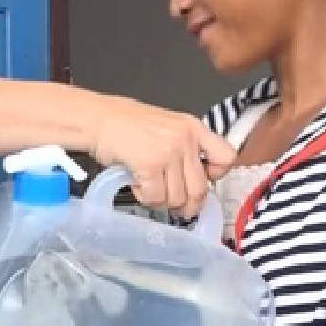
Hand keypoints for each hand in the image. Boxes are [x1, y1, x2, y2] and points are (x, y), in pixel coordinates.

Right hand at [89, 95, 235, 218]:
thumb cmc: (126, 124)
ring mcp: (169, 152)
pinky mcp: (150, 165)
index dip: (215, 176)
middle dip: (187, 205)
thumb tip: (193, 184)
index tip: (200, 179)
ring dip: (162, 201)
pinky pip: (156, 198)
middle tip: (175, 207)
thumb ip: (184, 150)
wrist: (98, 118)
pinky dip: (145, 198)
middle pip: (201, 189)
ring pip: (178, 198)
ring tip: (148, 188)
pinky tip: (136, 185)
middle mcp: (186, 139)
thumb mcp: (167, 127)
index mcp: (194, 128)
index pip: (227, 158)